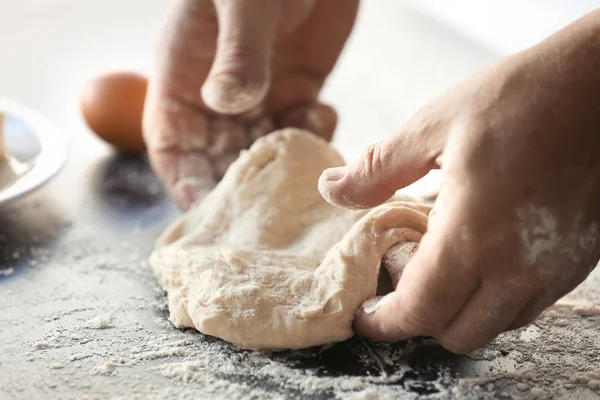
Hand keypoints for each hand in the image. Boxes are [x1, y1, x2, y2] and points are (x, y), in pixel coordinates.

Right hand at [144, 0, 357, 208]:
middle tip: (265, 211)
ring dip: (281, 166)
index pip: (171, 142)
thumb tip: (226, 103)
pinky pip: (301, 127)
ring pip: (262, 149)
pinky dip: (313, 136)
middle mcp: (219, 91)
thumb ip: (236, 53)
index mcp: (186, 74)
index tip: (206, 212)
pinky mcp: (299, 86)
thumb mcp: (242, 3)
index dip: (184, 180)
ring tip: (304, 171)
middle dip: (237, 186)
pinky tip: (326, 120)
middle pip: (217, 156)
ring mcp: (261, 91)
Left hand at [319, 11, 599, 353]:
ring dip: (457, 312)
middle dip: (418, 321)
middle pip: (456, 334)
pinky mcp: (577, 261)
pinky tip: (480, 259)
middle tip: (396, 286)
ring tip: (437, 270)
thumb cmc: (520, 98)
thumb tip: (331, 190)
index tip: (364, 316)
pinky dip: (493, 299)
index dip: (385, 323)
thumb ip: (376, 169)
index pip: (420, 311)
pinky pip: (527, 306)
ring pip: (494, 326)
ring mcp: (554, 270)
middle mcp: (518, 268)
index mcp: (474, 237)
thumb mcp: (433, 125)